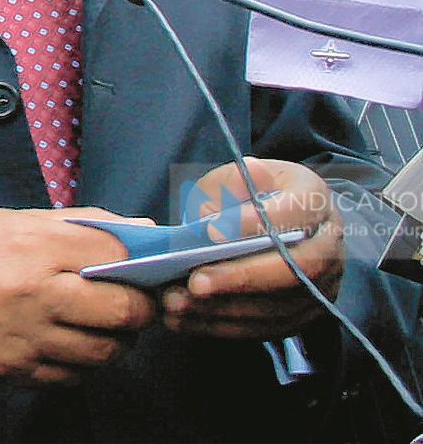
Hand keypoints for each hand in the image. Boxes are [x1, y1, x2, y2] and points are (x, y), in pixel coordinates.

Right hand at [0, 207, 156, 384]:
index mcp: (33, 244)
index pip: (114, 252)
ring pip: (105, 350)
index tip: (143, 267)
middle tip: (137, 302)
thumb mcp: (12, 220)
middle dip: (141, 308)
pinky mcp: (15, 368)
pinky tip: (72, 344)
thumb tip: (138, 231)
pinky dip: (84, 363)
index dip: (140, 261)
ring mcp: (26, 336)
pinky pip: (73, 376)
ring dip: (117, 340)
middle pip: (122, 309)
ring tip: (106, 325)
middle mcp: (34, 292)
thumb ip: (77, 226)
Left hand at [161, 157, 343, 340]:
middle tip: (194, 283)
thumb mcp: (232, 177)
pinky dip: (225, 326)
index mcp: (313, 199)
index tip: (211, 232)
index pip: (293, 213)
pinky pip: (269, 327)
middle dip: (240, 279)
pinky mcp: (306, 313)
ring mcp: (323, 284)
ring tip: (178, 303)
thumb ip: (232, 182)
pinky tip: (187, 320)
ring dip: (225, 309)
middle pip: (294, 270)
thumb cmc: (244, 194)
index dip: (253, 223)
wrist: (264, 218)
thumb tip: (241, 183)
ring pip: (280, 306)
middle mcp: (328, 245)